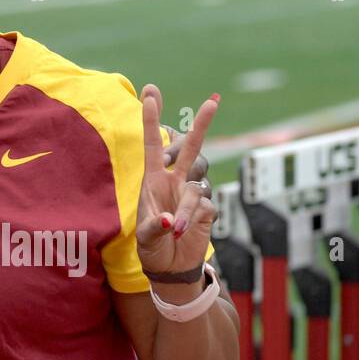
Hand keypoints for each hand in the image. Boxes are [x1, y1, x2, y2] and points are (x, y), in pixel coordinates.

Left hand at [135, 85, 219, 280]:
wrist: (170, 267)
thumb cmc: (152, 247)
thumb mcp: (145, 237)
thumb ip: (154, 227)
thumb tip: (170, 219)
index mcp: (153, 180)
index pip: (153, 144)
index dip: (151, 119)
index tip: (150, 92)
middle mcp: (174, 182)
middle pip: (190, 148)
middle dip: (201, 125)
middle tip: (213, 100)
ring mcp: (193, 194)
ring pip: (197, 188)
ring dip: (186, 211)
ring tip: (174, 230)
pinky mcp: (208, 208)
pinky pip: (205, 207)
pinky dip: (194, 221)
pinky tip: (185, 233)